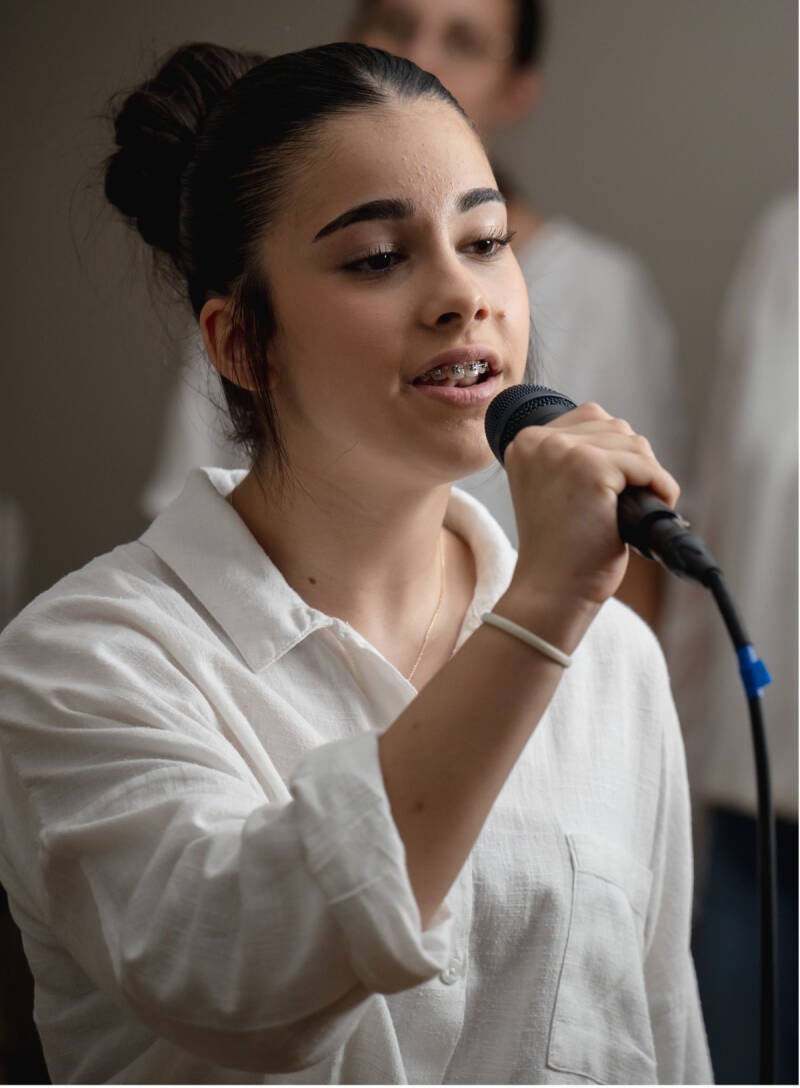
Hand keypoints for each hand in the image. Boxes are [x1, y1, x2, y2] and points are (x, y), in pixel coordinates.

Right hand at [500, 402, 679, 638]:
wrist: (552, 591)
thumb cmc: (561, 551)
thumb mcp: (557, 491)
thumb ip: (575, 459)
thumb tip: (629, 439)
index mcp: (526, 443)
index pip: (589, 419)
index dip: (614, 452)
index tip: (614, 488)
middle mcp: (539, 441)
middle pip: (615, 427)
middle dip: (633, 464)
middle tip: (628, 503)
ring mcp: (563, 452)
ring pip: (633, 443)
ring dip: (648, 476)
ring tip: (637, 509)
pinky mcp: (590, 468)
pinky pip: (645, 466)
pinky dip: (660, 487)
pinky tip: (653, 509)